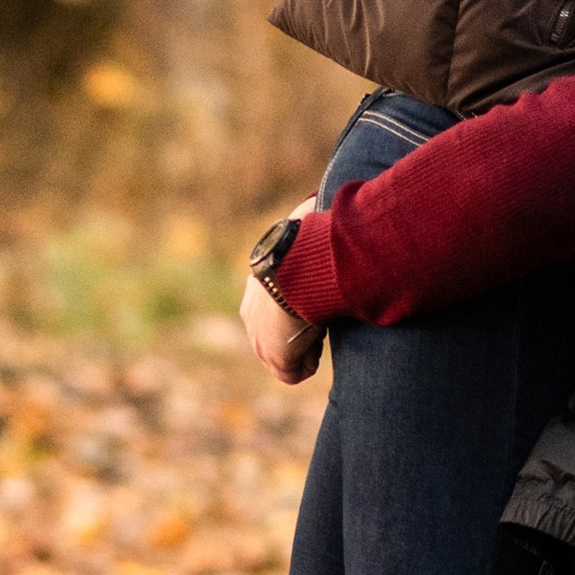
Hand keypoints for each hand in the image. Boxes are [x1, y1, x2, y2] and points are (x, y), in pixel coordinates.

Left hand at [240, 198, 323, 383]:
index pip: (272, 304)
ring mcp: (260, 339)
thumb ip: (309, 222)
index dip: (298, 305)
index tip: (316, 299)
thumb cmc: (306, 247)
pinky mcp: (274, 359)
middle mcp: (252, 313)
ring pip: (286, 354)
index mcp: (256, 283)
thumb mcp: (304, 229)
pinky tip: (319, 347)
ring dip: (306, 348)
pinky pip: (294, 372)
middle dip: (298, 332)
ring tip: (322, 331)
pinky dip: (309, 363)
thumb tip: (318, 201)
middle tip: (321, 320)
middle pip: (276, 333)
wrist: (296, 273)